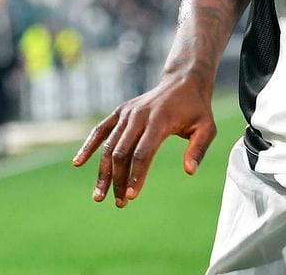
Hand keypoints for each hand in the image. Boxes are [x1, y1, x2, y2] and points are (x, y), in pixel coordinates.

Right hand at [72, 71, 217, 207]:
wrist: (183, 82)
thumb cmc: (196, 109)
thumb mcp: (207, 127)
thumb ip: (199, 149)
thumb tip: (189, 171)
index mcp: (159, 120)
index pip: (143, 153)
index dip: (136, 175)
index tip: (132, 197)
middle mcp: (139, 116)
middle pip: (122, 152)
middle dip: (118, 180)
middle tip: (119, 203)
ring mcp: (126, 113)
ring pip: (109, 146)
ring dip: (103, 172)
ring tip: (99, 196)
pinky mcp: (120, 112)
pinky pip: (100, 130)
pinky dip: (88, 145)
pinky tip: (78, 163)